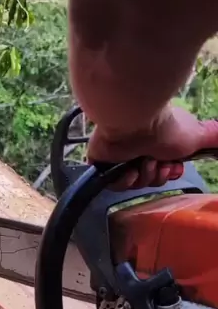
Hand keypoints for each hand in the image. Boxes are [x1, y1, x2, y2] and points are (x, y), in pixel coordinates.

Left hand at [87, 106, 217, 189]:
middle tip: (157, 164)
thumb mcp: (198, 135)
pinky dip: (124, 181)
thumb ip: (213, 138)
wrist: (137, 123)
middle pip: (151, 178)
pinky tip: (128, 170)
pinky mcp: (101, 163)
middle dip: (158, 175)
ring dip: (144, 176)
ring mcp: (119, 156)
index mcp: (157, 143)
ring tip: (143, 162)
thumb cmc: (166, 128)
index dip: (170, 173)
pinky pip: (114, 185)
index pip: (164, 170)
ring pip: (135, 183)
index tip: (173, 167)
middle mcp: (139, 148)